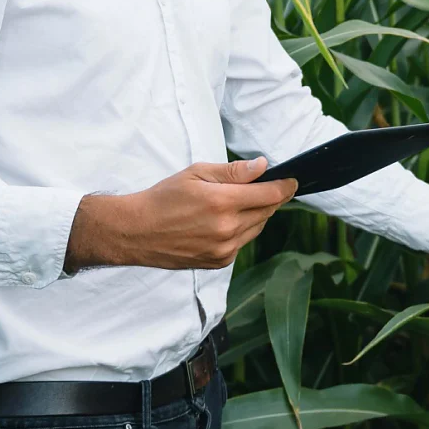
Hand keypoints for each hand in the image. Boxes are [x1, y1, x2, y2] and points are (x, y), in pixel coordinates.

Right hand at [64, 158, 297, 273]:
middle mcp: (227, 229)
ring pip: (257, 228)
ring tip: (240, 202)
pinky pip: (243, 243)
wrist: (136, 232)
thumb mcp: (196, 173)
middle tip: (267, 186)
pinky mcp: (219, 262)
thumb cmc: (163, 198)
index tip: (293, 180)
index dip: (285, 186)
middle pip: (267, 211)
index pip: (270, 194)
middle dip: (270, 197)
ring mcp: (224, 249)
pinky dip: (242, 230)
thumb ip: (233, 171)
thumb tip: (263, 166)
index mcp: (223, 203)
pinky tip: (226, 221)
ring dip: (257, 214)